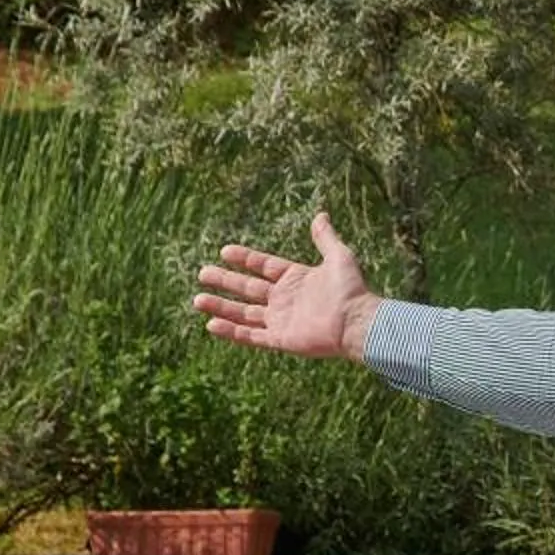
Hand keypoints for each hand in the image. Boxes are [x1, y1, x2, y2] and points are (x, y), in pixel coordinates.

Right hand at [193, 214, 383, 360]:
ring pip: (244, 313)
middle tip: (202, 273)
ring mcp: (281, 320)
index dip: (244, 258)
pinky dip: (231, 332)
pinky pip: (251, 336)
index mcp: (296, 279)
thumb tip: (321, 215)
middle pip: (248, 289)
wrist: (357, 321)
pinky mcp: (281, 339)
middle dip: (224, 281)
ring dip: (221, 306)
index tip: (224, 251)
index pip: (263, 266)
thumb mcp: (339, 256)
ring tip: (198, 300)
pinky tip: (211, 324)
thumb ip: (325, 238)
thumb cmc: (351, 290)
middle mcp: (285, 300)